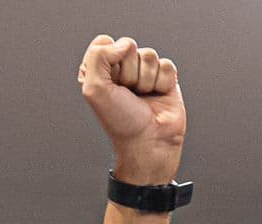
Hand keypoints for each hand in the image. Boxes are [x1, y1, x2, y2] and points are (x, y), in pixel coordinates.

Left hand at [78, 35, 185, 185]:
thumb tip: (124, 44)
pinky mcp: (164, 78)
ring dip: (146, 80)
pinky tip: (157, 96)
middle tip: (128, 94)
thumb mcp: (94, 89)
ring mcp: (144, 73)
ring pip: (149, 55)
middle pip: (129, 46)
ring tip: (143, 98)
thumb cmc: (120, 122)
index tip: (110, 83)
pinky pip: (166, 65)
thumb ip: (98, 56)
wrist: (149, 142)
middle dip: (129, 72)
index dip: (109, 59)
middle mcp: (121, 70)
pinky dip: (162, 82)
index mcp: (99, 71)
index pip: (104, 42)